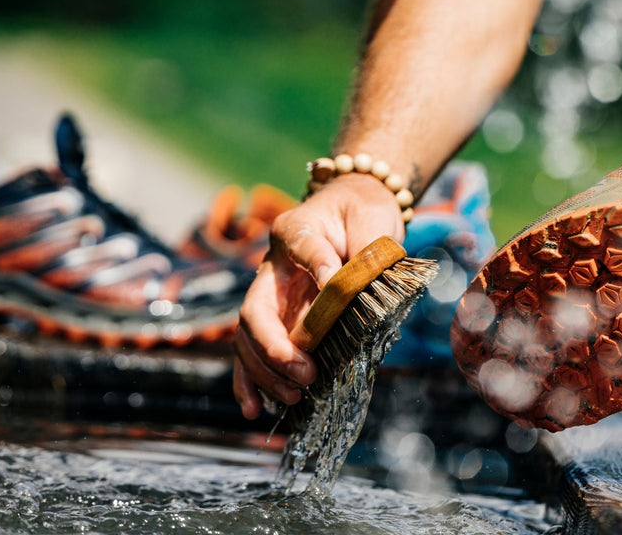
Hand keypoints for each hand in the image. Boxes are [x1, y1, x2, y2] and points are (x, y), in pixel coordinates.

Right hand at [232, 173, 405, 418]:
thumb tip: (350, 286)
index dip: (318, 268)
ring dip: (265, 373)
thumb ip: (366, 248)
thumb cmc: (363, 215)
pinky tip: (255, 408)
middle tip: (307, 375)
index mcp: (295, 231)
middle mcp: (274, 268)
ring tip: (293, 396)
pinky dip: (252, 382)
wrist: (355, 212)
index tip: (335, 286)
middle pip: (255, 312)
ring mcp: (272, 296)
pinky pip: (255, 352)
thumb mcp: (372, 220)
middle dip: (275, 350)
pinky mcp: (280, 319)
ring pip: (249, 340)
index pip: (302, 248)